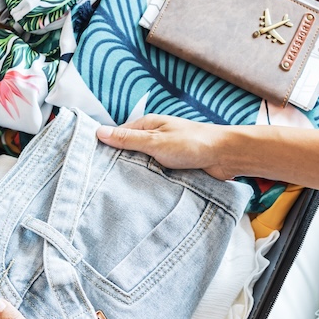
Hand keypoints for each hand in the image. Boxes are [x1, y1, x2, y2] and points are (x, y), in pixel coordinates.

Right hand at [96, 114, 233, 178]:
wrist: (225, 156)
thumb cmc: (192, 143)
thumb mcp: (155, 141)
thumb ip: (128, 139)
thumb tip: (99, 132)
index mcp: (148, 126)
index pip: (119, 136)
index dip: (106, 148)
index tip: (92, 164)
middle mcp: (155, 138)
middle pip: (129, 153)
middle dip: (121, 165)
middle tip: (104, 183)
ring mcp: (164, 154)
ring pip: (143, 166)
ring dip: (138, 176)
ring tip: (121, 191)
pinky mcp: (174, 168)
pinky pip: (156, 176)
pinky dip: (151, 182)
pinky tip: (142, 193)